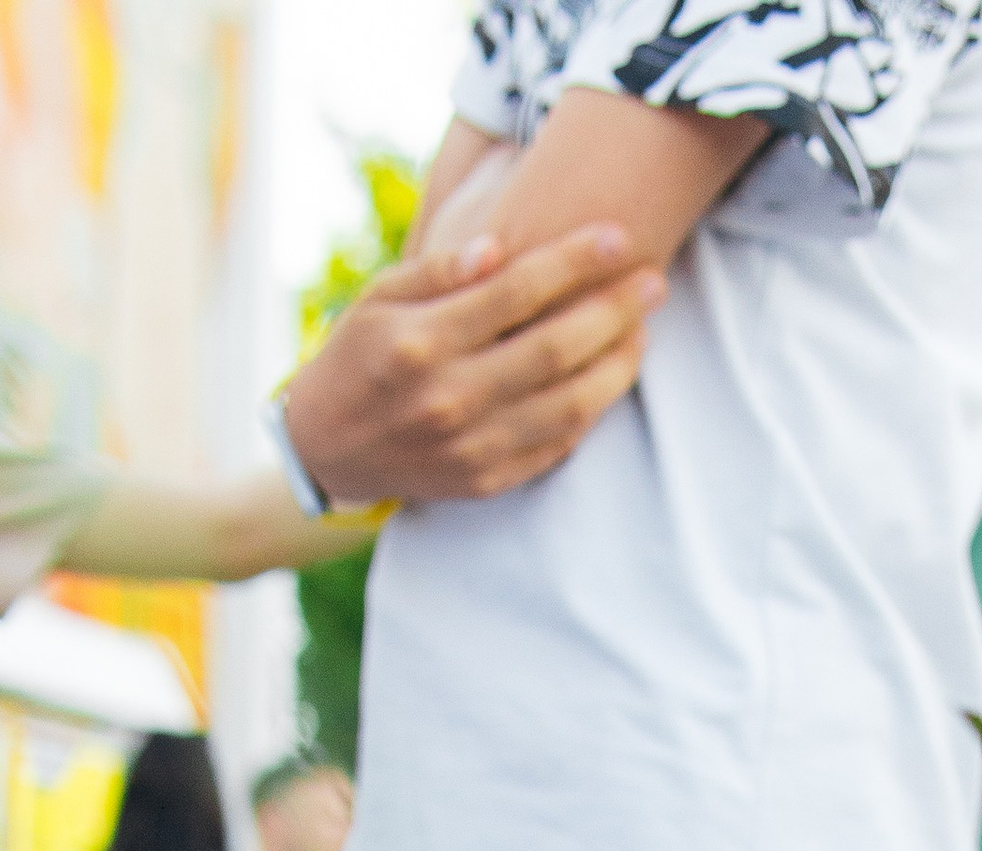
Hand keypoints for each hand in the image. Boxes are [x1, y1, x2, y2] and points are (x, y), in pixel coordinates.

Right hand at [282, 225, 664, 508]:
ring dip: (617, 367)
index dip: (573, 262)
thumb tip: (499, 247)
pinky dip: (591, 412)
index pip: (515, 292)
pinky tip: (612, 379)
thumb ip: (439, 271)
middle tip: (654, 283)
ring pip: (567, 405)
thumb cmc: (358, 356)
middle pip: (554, 349)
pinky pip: (555, 446)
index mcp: (420, 342)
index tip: (619, 238)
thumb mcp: (378, 298)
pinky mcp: (486, 481)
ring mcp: (471, 447)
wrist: (327, 450)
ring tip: (645, 331)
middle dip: (613, 311)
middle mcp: (449, 398)